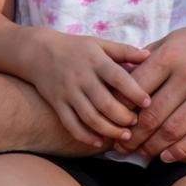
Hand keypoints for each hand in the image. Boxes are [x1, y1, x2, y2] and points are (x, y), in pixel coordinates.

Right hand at [28, 32, 151, 147]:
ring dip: (109, 130)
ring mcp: (68, 92)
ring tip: (124, 136)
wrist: (37, 51)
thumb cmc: (75, 48)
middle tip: (137, 124)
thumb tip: (148, 55)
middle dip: (123, 117)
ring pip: (89, 117)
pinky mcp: (57, 104)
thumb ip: (124, 51)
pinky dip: (85, 136)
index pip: (118, 78)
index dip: (134, 91)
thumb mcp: (99, 44)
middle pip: (105, 103)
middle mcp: (81, 77)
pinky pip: (71, 124)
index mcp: (95, 60)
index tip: (148, 102)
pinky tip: (99, 142)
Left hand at [118, 11, 185, 162]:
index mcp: (171, 55)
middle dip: (133, 135)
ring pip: (174, 129)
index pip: (136, 88)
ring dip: (153, 146)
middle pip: (153, 114)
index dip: (121, 109)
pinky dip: (182, 150)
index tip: (112, 122)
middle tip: (121, 148)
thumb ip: (149, 58)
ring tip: (141, 154)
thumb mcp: (176, 39)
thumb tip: (120, 76)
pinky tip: (168, 157)